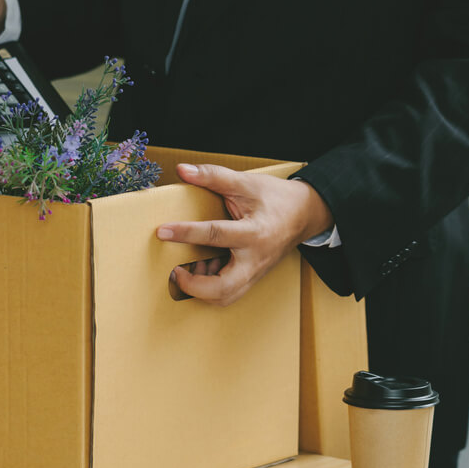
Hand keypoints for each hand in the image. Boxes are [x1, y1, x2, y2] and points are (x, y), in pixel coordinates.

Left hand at [157, 163, 333, 306]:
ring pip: (225, 297)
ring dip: (201, 290)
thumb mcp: (247, 183)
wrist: (306, 213)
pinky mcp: (253, 277)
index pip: (215, 235)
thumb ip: (214, 176)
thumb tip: (182, 170)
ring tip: (184, 271)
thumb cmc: (277, 198)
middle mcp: (255, 259)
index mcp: (254, 232)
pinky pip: (229, 292)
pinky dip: (210, 287)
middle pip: (223, 289)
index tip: (162, 231)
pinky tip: (199, 270)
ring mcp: (255, 272)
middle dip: (193, 286)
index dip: (185, 233)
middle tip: (174, 272)